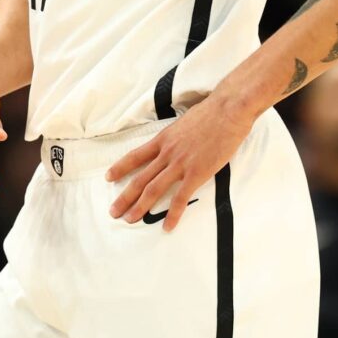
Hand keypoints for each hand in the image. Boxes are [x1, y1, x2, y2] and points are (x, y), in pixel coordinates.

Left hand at [106, 93, 254, 230]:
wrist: (228, 110)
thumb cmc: (211, 112)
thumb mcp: (185, 122)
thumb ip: (177, 135)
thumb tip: (177, 140)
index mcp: (164, 139)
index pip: (136, 156)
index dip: (120, 167)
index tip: (109, 177)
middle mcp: (167, 153)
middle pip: (140, 178)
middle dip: (125, 197)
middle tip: (114, 212)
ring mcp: (180, 164)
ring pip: (154, 189)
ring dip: (140, 206)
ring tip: (130, 220)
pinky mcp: (197, 174)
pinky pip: (181, 198)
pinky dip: (173, 214)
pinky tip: (167, 227)